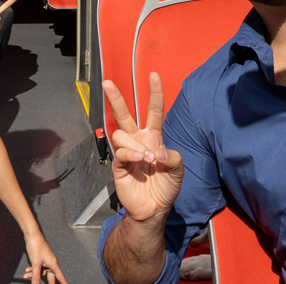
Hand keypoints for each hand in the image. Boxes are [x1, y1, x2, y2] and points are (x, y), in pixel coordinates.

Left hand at [22, 232, 66, 283]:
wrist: (32, 236)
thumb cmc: (37, 246)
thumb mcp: (36, 264)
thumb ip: (36, 276)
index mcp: (53, 264)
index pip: (60, 276)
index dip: (63, 282)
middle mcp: (50, 263)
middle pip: (49, 276)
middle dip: (44, 281)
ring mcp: (45, 261)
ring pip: (41, 272)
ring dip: (34, 274)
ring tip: (27, 276)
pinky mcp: (40, 259)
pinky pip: (37, 268)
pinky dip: (32, 270)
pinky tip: (27, 270)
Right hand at [103, 72, 183, 223]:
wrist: (154, 209)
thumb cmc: (165, 188)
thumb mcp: (178, 172)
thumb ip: (174, 159)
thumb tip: (158, 152)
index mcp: (153, 137)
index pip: (153, 111)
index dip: (154, 93)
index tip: (153, 75)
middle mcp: (138, 140)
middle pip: (124, 114)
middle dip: (115, 98)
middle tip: (107, 82)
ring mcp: (127, 152)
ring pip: (122, 134)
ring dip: (136, 144)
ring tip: (147, 160)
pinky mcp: (118, 165)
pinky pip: (120, 152)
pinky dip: (131, 154)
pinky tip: (140, 161)